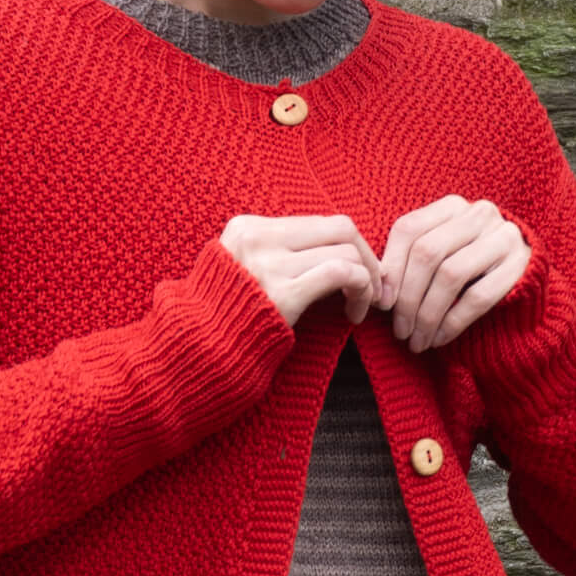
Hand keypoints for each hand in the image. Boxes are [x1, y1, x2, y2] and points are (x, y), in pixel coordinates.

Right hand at [219, 213, 383, 328]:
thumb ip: (280, 252)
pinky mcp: (282, 293)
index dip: (348, 246)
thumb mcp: (245, 269)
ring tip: (364, 305)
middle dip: (368, 256)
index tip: (361, 272)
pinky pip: (341, 273)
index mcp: (248, 227)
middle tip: (376, 287)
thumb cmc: (229, 318)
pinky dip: (360, 290)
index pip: (318, 222)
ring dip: (368, 280)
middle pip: (339, 227)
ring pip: (345, 250)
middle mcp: (258, 238)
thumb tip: (339, 248)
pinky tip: (354, 314)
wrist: (199, 353)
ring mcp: (269, 264)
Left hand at [378, 195, 531, 352]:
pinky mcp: (521, 265)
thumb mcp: (438, 257)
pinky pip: (478, 297)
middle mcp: (480, 214)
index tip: (381, 304)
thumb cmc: (469, 270)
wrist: (524, 281)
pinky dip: (453, 322)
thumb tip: (379, 294)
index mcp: (452, 205)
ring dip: (428, 314)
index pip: (409, 229)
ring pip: (451, 275)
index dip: (391, 268)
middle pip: (428, 253)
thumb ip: (408, 263)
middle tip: (400, 330)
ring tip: (417, 340)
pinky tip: (439, 339)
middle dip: (408, 298)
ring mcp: (504, 237)